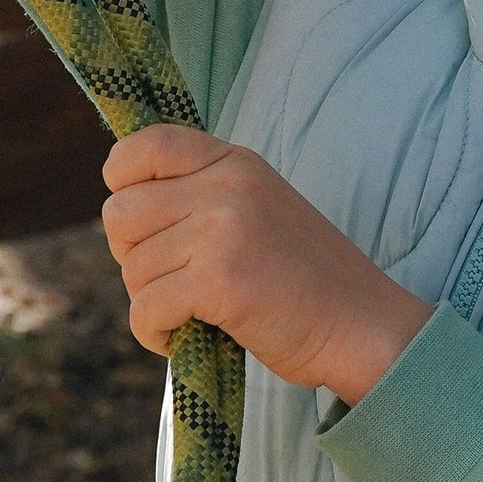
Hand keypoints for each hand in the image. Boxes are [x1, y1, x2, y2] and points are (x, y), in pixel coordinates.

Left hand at [102, 128, 429, 404]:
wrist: (362, 326)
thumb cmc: (305, 278)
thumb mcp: (258, 207)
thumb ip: (202, 194)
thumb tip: (121, 207)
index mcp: (235, 163)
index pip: (148, 144)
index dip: (122, 180)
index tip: (139, 220)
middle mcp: (226, 186)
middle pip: (120, 213)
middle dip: (130, 256)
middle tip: (168, 280)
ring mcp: (222, 232)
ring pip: (132, 268)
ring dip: (150, 301)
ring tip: (191, 312)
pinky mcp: (219, 282)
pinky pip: (145, 309)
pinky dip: (154, 333)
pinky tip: (182, 337)